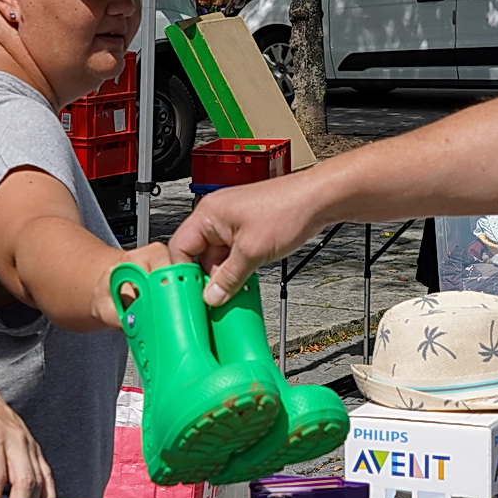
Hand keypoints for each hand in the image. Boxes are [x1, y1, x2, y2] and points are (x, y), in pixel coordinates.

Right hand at [169, 171, 327, 305]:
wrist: (318, 199)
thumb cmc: (288, 208)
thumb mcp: (252, 252)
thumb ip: (228, 277)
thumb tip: (212, 296)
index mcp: (208, 213)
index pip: (179, 247)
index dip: (182, 273)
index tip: (188, 293)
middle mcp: (216, 215)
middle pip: (197, 255)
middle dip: (206, 277)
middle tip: (212, 298)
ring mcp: (232, 223)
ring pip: (216, 257)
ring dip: (223, 275)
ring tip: (231, 292)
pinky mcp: (247, 230)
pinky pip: (232, 254)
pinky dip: (236, 269)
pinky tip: (242, 282)